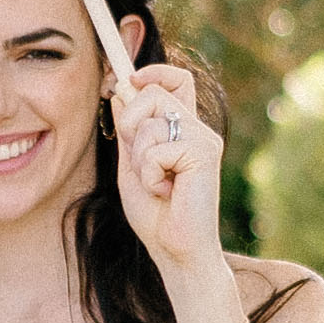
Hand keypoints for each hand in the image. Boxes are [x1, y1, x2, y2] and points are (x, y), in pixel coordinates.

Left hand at [107, 54, 228, 270]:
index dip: (152, 72)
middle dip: (130, 123)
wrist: (175, 250)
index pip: (176, 80)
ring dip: (139, 157)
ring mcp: (203, 139)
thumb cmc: (155, 214)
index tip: (126, 80)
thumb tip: (119, 92)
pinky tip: (166, 192)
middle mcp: (196, 129)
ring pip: (151, 120)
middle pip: (153, 92)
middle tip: (138, 160)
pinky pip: (156, 148)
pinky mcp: (204, 154)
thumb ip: (128, 131)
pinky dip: (149, 174)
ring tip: (156, 183)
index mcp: (181, 129)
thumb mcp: (131, 166)